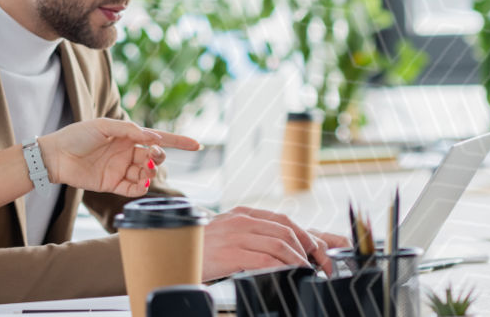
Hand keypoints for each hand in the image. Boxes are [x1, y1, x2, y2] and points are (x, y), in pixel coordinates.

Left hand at [37, 119, 200, 197]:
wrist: (56, 156)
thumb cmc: (77, 135)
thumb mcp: (103, 127)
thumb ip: (130, 131)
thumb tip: (155, 138)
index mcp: (128, 135)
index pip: (158, 138)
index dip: (178, 141)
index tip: (197, 145)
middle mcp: (127, 152)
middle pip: (155, 157)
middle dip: (157, 158)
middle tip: (149, 157)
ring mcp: (121, 169)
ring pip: (147, 174)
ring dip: (149, 173)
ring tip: (141, 170)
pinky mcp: (113, 184)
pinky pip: (135, 189)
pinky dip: (141, 188)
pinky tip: (139, 182)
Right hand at [198, 206, 342, 280]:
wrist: (170, 257)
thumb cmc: (199, 251)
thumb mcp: (225, 236)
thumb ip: (249, 235)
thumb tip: (280, 248)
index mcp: (240, 214)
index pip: (282, 219)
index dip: (305, 234)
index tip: (317, 250)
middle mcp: (239, 221)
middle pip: (286, 231)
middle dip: (308, 249)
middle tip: (318, 265)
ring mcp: (234, 236)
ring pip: (279, 244)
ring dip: (298, 260)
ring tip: (304, 271)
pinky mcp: (230, 253)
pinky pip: (265, 259)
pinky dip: (282, 267)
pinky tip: (287, 274)